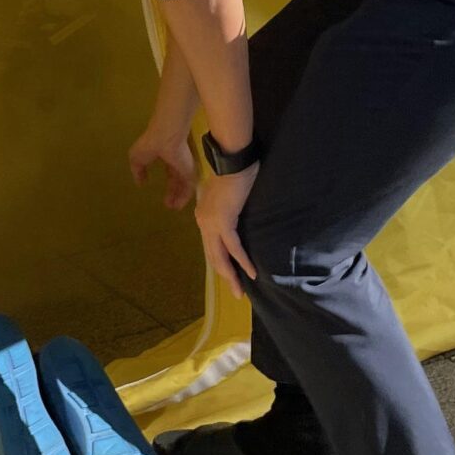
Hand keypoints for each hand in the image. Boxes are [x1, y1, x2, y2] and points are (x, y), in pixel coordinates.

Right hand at [128, 116, 196, 210]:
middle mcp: (178, 163)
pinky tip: (177, 206)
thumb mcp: (137, 158)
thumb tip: (140, 182)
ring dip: (178, 198)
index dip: (168, 184)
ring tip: (173, 208)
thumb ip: (138, 171)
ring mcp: (185, 168)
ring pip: (183, 186)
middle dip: (173, 193)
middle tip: (169, 205)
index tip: (164, 195)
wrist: (165, 138)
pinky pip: (189, 188)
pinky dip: (184, 198)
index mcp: (167, 157)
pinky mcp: (190, 172)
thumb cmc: (150, 144)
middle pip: (177, 181)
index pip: (170, 173)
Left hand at [193, 165, 259, 298]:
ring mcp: (211, 224)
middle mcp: (203, 223)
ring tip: (240, 291)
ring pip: (221, 257)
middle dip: (226, 276)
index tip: (231, 277)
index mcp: (203, 217)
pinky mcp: (223, 222)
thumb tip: (235, 219)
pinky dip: (242, 262)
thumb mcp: (227, 197)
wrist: (233, 161)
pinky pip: (233, 248)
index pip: (211, 247)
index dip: (221, 263)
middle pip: (214, 257)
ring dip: (232, 276)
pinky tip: (251, 273)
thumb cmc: (234, 174)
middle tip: (237, 292)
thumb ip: (227, 210)